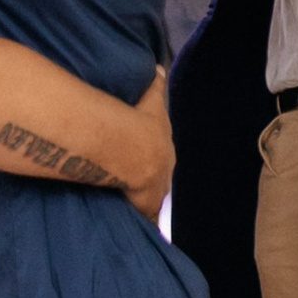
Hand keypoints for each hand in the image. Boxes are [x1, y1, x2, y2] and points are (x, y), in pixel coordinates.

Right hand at [121, 72, 173, 220]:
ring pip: (152, 200)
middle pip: (158, 180)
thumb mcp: (151, 99)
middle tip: (136, 185)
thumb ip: (155, 83)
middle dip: (150, 182)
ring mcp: (156, 192)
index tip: (144, 161)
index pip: (160, 157)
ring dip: (144, 202)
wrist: (132, 149)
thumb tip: (159, 67)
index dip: (151, 159)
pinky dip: (144, 223)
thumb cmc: (140, 122)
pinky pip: (146, 218)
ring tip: (132, 206)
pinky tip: (140, 229)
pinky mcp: (145, 207)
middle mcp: (164, 172)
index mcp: (164, 149)